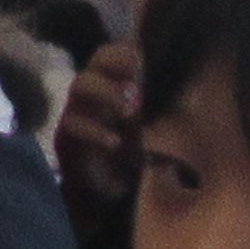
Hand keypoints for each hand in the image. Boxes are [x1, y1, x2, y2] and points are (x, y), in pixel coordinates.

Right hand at [52, 38, 142, 220]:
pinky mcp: (65, 139)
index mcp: (108, 85)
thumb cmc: (133, 152)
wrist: (108, 194)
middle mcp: (88, 95)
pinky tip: (114, 141)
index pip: (107, 56)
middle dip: (113, 71)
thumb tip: (183, 85)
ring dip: (106, 93)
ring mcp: (74, 114)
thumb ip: (155, 108)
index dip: (120, 54)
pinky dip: (95, 131)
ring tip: (130, 109)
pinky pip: (73, 125)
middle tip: (137, 91)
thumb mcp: (148, 128)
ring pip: (79, 87)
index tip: (139, 59)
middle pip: (93, 66)